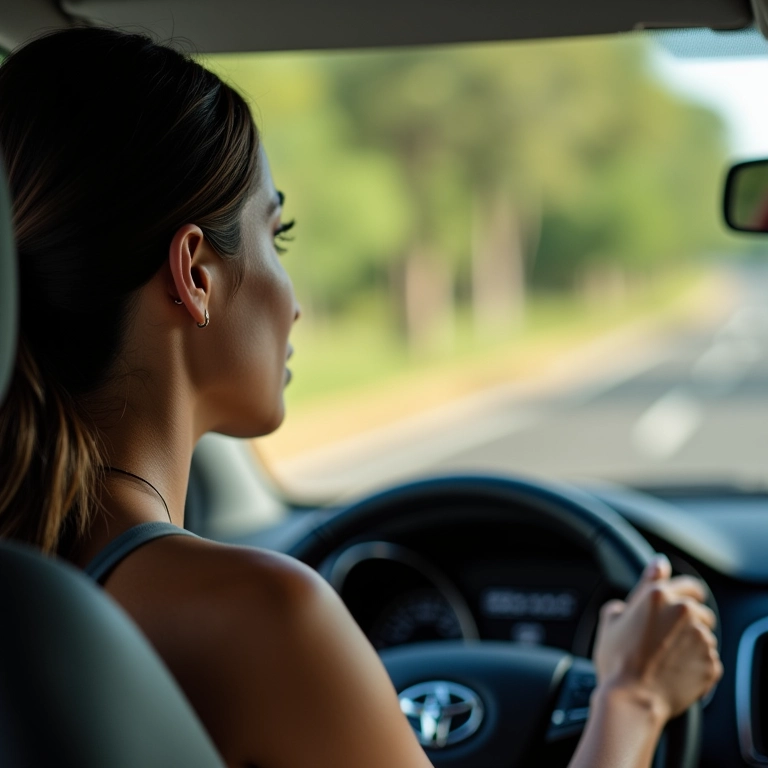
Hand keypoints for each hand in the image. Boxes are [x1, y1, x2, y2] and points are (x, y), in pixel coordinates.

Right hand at [593, 554, 722, 722]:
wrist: (632, 699)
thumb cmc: (617, 660)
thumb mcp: (612, 618)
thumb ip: (638, 587)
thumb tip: (655, 569)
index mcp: (658, 595)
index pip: (689, 585)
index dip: (686, 594)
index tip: (684, 602)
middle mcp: (684, 611)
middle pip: (702, 611)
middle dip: (689, 622)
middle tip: (669, 638)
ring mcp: (701, 638)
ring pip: (705, 636)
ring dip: (693, 643)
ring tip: (669, 660)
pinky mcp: (711, 663)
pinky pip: (709, 660)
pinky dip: (697, 665)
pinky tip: (676, 673)